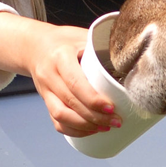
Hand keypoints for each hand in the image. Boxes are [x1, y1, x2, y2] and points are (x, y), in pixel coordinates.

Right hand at [0, 13, 121, 137]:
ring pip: (61, 115)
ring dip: (84, 126)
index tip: (111, 108)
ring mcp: (45, 90)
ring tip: (105, 127)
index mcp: (60, 56)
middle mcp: (49, 75)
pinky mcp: (45, 100)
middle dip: (95, 116)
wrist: (34, 45)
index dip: (93, 99)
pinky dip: (73, 130)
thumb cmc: (64, 40)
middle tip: (116, 121)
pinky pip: (56, 121)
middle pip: (70, 102)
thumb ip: (101, 46)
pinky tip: (90, 131)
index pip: (75, 83)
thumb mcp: (81, 36)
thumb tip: (131, 58)